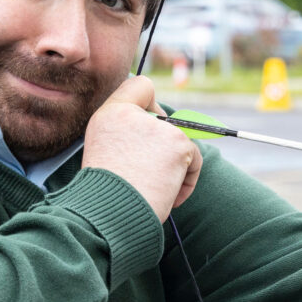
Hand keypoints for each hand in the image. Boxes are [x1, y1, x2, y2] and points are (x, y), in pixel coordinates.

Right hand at [82, 76, 202, 220]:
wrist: (109, 216)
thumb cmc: (107, 196)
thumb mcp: (106, 154)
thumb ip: (128, 135)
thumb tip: (161, 129)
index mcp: (109, 114)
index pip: (139, 85)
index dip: (151, 105)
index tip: (151, 125)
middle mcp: (131, 113)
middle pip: (165, 121)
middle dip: (164, 147)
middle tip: (148, 173)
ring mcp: (157, 126)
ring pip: (181, 142)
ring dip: (174, 168)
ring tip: (154, 189)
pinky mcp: (178, 142)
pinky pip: (195, 159)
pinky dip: (187, 181)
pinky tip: (168, 195)